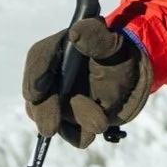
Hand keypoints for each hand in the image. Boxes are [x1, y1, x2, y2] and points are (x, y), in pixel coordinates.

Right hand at [22, 19, 150, 148]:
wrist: (131, 80)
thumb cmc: (118, 57)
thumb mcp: (113, 46)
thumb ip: (97, 37)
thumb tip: (76, 32)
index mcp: (57, 50)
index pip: (39, 58)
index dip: (36, 75)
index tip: (37, 92)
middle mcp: (49, 77)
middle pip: (37, 95)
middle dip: (45, 111)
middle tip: (50, 128)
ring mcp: (54, 100)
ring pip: (52, 116)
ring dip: (74, 121)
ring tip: (99, 122)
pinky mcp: (66, 119)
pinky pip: (68, 132)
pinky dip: (79, 134)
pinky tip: (92, 131)